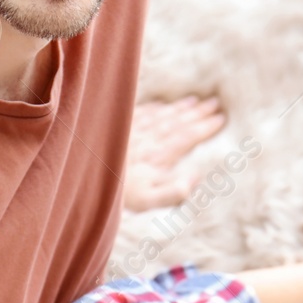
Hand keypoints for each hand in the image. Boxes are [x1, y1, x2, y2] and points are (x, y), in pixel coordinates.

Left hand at [123, 96, 226, 210]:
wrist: (81, 174)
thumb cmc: (117, 192)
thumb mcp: (149, 200)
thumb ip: (174, 191)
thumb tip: (196, 177)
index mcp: (159, 155)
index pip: (188, 137)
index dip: (206, 127)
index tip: (221, 119)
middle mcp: (148, 139)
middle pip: (178, 122)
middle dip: (198, 114)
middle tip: (215, 105)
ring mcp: (133, 131)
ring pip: (162, 116)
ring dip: (180, 109)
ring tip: (196, 102)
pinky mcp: (116, 127)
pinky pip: (141, 113)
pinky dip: (155, 109)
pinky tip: (162, 105)